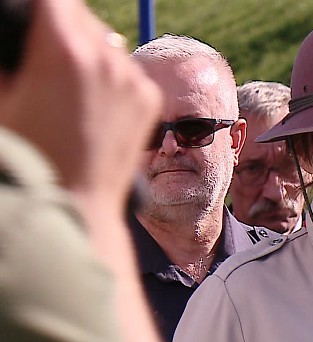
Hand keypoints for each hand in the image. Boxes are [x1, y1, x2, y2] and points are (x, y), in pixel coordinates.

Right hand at [0, 0, 160, 210]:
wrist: (78, 202)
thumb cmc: (30, 155)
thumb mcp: (3, 98)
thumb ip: (9, 61)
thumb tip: (16, 44)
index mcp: (64, 51)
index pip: (53, 0)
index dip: (39, 8)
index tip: (32, 17)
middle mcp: (106, 59)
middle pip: (81, 15)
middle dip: (61, 26)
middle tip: (43, 53)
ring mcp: (133, 79)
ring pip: (106, 41)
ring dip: (87, 49)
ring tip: (67, 83)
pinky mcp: (150, 98)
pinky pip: (126, 69)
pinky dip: (110, 75)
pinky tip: (92, 103)